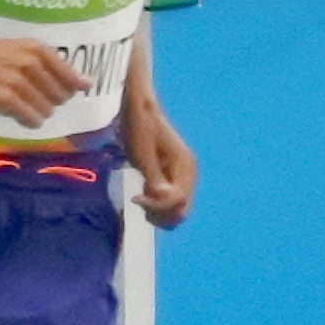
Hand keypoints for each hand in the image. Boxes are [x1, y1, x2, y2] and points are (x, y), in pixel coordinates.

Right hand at [0, 34, 90, 127]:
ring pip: (46, 109)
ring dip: (38, 113)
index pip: (70, 77)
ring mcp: (18, 81)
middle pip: (60, 96)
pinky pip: (31, 118)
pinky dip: (29, 121)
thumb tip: (87, 83)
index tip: (63, 94)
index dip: (68, 90)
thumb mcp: (20, 51)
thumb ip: (52, 66)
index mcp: (37, 49)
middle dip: (51, 102)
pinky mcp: (5, 99)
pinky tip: (20, 115)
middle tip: (33, 98)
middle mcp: (30, 63)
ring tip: (23, 105)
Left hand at [127, 107, 196, 228]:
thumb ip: (154, 178)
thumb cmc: (139, 129)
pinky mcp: (171, 177)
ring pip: (176, 209)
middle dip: (160, 213)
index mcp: (185, 167)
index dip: (157, 206)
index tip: (136, 197)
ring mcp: (180, 177)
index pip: (178, 201)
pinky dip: (157, 205)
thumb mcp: (143, 155)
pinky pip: (169, 201)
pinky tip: (144, 195)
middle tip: (139, 201)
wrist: (139, 111)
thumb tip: (161, 198)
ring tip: (141, 199)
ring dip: (158, 212)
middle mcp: (188, 175)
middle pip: (182, 210)